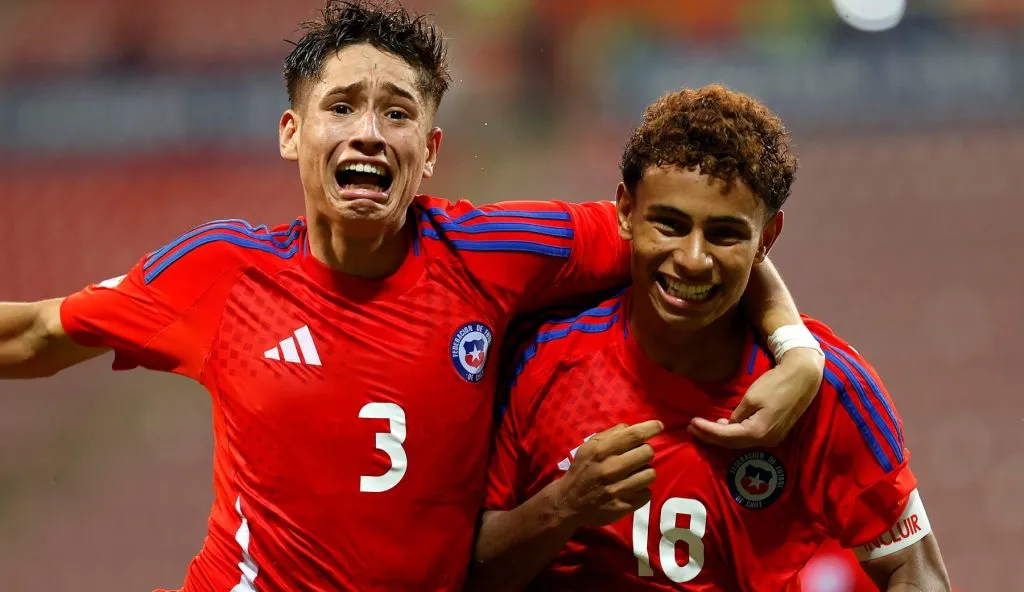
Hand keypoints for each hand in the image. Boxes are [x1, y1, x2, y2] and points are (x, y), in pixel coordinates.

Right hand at [550, 420, 662, 527]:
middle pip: (647, 453)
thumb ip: (611, 435)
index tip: (659, 426)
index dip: (650, 428)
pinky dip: (641, 490)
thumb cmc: (582, 469)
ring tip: (634, 474)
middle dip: (645, 452)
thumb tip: (633, 427)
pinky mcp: (623, 507)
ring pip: (650, 474)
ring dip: (644, 472)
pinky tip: (631, 489)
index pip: (633, 435)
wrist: (568, 502)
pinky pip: (647, 494)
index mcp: (601, 451)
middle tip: (637, 456)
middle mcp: (610, 469)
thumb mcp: (589, 447)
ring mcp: (617, 490)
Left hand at [688, 347, 823, 447]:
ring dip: (721, 436)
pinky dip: (734, 433)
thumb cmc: (776, 384)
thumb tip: (730, 425)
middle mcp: (765, 441)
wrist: (803, 378)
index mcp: (757, 432)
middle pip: (731, 443)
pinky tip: (725, 426)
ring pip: (740, 441)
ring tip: (703, 429)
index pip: (725, 436)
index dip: (707, 430)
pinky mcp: (775, 432)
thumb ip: (738, 415)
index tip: (692, 422)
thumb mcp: (751, 398)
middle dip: (710, 436)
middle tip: (692, 428)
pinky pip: (749, 436)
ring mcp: (772, 438)